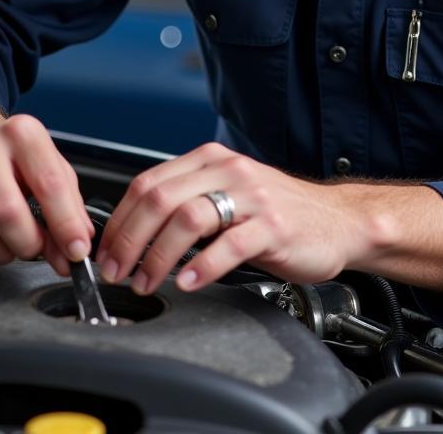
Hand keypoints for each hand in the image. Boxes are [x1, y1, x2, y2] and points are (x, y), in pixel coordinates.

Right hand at [0, 97, 93, 275]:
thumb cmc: (16, 157)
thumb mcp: (51, 165)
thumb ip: (70, 205)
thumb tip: (76, 247)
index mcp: (22, 134)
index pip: (49, 185)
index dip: (66, 225)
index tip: (76, 251)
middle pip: (8, 215)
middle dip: (31, 244)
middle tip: (39, 246)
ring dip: (7, 252)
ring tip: (15, 238)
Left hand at [95, 142, 374, 293]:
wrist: (336, 220)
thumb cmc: (277, 212)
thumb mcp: (226, 194)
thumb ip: (185, 202)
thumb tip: (132, 231)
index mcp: (210, 160)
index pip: (147, 182)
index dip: (119, 220)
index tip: (106, 251)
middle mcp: (229, 171)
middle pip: (160, 199)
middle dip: (129, 240)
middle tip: (117, 271)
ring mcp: (252, 197)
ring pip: (188, 218)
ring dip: (158, 256)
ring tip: (147, 281)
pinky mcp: (274, 225)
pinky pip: (229, 244)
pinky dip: (202, 266)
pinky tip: (188, 282)